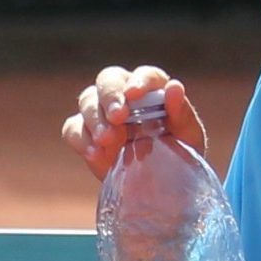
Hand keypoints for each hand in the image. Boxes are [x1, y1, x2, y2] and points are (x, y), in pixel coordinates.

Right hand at [63, 65, 209, 177]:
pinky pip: (72, 129)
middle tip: (117, 117)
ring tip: (108, 141)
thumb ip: (181, 112)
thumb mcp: (187, 136)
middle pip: (108, 80)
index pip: (145, 74)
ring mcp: (101, 113)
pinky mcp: (85, 135)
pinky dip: (80, 139)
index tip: (134, 94)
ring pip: (87, 101)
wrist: (161, 186)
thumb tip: (174, 87)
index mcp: (152, 89)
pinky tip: (95, 154)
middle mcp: (124, 94)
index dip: (138, 81)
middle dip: (110, 96)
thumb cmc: (179, 153)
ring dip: (95, 119)